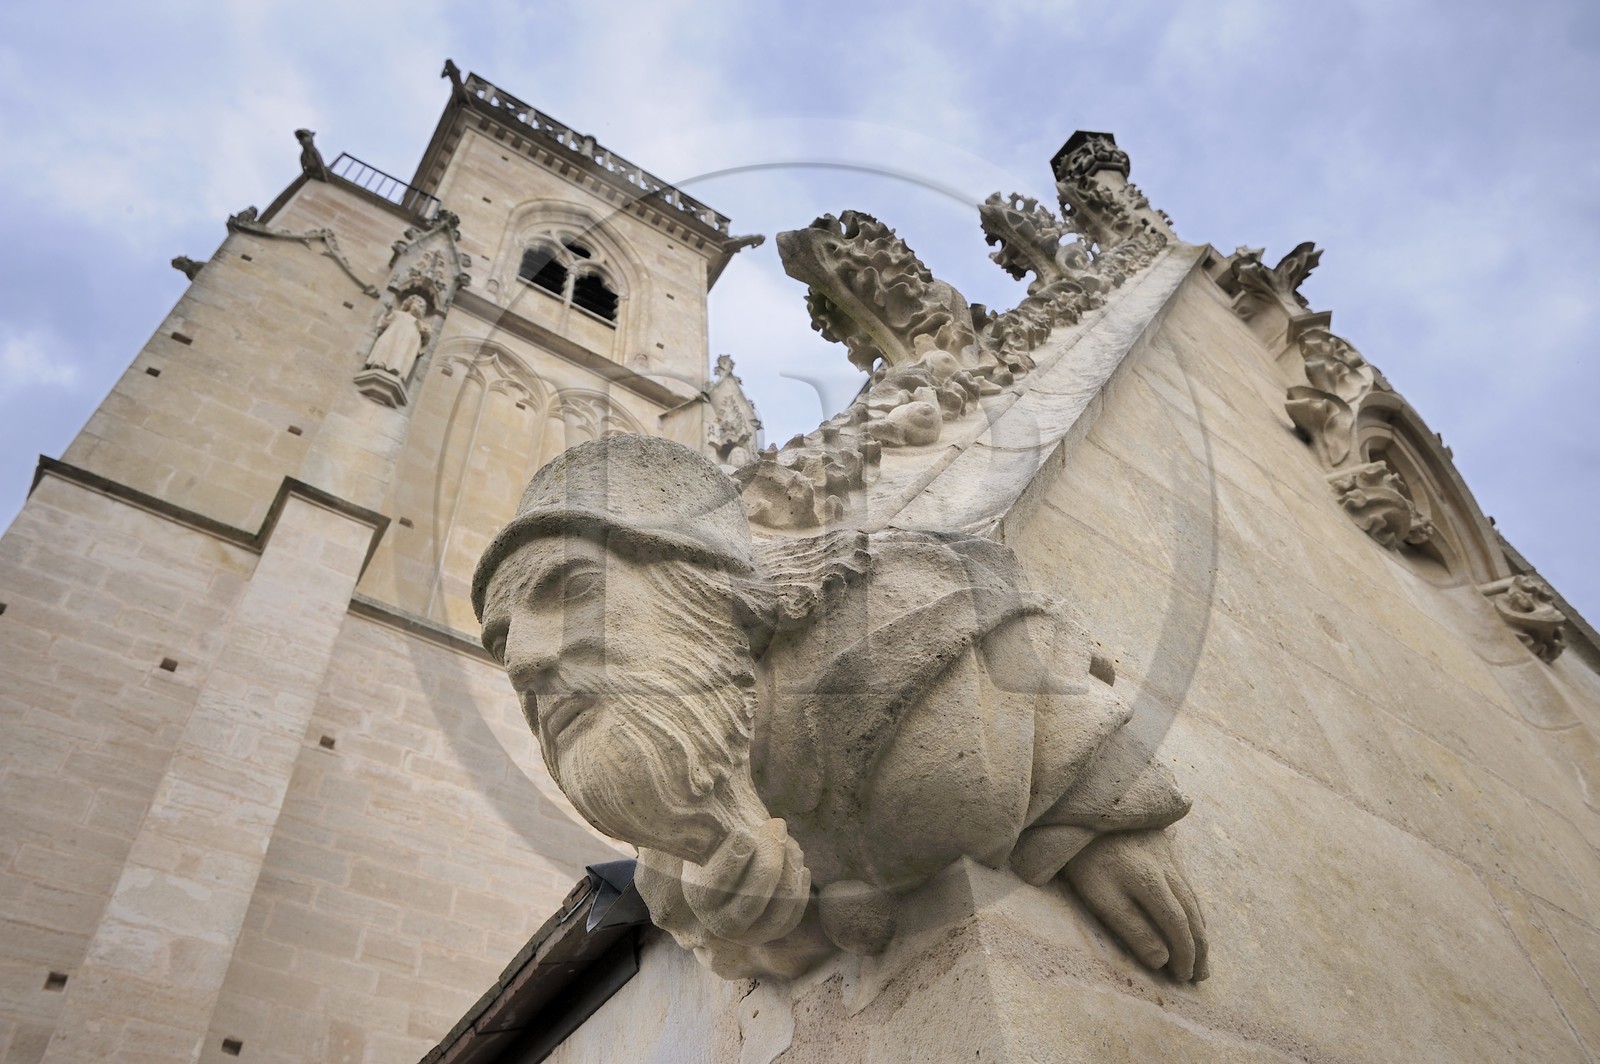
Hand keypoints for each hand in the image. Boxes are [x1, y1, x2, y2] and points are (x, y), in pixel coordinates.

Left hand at [1064, 829, 1208, 980]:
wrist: (1085, 808)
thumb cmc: (1085, 857)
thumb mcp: (1101, 897)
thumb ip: (1132, 929)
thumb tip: (1161, 961)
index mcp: (1152, 883)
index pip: (1178, 926)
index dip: (1184, 954)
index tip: (1183, 978)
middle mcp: (1168, 869)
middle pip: (1192, 913)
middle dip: (1199, 948)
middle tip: (1201, 975)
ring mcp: (1168, 854)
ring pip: (1192, 897)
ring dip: (1200, 928)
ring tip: (1202, 953)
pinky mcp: (1163, 843)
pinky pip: (1186, 881)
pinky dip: (1193, 906)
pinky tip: (1192, 915)